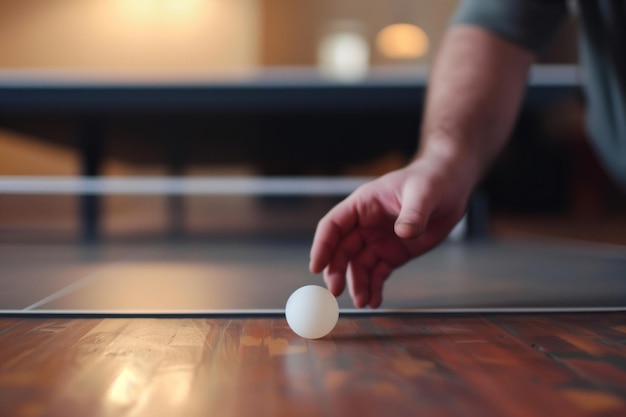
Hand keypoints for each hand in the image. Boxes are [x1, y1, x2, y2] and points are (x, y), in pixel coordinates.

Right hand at [309, 156, 473, 307]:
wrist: (451, 187)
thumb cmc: (432, 180)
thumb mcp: (423, 193)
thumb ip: (413, 213)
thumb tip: (405, 232)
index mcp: (363, 204)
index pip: (333, 225)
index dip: (322, 245)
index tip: (316, 266)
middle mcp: (366, 224)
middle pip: (341, 250)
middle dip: (336, 271)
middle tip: (337, 291)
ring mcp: (378, 240)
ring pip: (358, 265)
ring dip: (357, 284)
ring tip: (362, 301)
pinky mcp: (392, 253)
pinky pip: (377, 272)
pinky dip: (374, 287)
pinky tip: (374, 300)